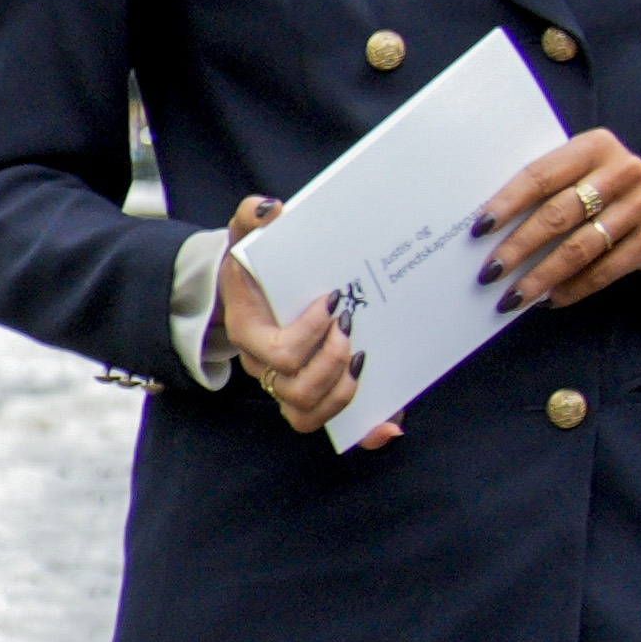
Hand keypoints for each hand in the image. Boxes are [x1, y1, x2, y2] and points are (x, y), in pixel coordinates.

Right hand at [207, 202, 371, 437]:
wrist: (253, 290)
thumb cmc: (256, 266)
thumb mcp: (248, 236)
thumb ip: (253, 217)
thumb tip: (272, 210)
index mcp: (250, 334)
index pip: (278, 353)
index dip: (310, 335)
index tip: (334, 300)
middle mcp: (264, 368)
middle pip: (295, 390)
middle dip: (332, 361)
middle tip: (353, 327)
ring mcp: (287, 386)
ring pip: (308, 415)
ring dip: (344, 392)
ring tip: (364, 357)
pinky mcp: (315, 396)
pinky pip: (332, 427)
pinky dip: (364, 431)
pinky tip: (392, 423)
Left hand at [481, 129, 640, 316]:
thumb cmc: (600, 189)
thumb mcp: (578, 173)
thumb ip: (544, 188)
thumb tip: (488, 226)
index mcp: (594, 146)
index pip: (540, 175)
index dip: (508, 203)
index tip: (480, 228)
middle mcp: (623, 171)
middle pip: (558, 214)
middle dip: (519, 247)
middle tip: (491, 272)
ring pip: (580, 248)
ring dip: (542, 277)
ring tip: (514, 296)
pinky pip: (604, 271)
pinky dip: (572, 289)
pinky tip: (548, 300)